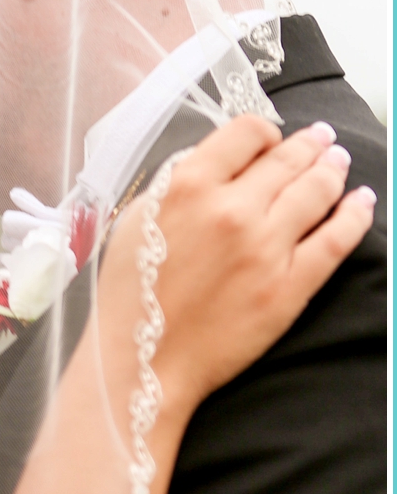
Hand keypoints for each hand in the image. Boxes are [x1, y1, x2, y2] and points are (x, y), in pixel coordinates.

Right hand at [103, 116, 374, 415]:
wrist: (143, 361)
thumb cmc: (131, 295)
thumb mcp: (135, 220)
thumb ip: (177, 185)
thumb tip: (219, 165)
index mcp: (188, 186)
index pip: (246, 133)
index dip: (263, 133)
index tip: (268, 141)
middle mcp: (231, 210)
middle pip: (287, 158)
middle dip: (309, 144)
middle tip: (321, 139)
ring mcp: (265, 248)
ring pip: (317, 190)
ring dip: (333, 169)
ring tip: (338, 162)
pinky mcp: (288, 286)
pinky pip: (336, 239)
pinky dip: (355, 215)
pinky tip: (362, 202)